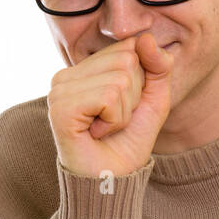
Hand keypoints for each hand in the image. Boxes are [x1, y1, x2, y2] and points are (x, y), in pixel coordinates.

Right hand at [46, 32, 174, 177]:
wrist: (113, 180)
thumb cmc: (128, 141)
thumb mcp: (154, 99)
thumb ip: (158, 66)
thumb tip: (144, 37)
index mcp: (85, 68)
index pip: (129, 48)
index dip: (141, 82)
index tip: (124, 107)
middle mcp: (67, 74)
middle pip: (126, 61)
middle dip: (133, 97)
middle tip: (114, 121)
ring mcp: (60, 90)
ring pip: (119, 79)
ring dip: (124, 112)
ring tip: (105, 128)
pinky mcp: (60, 107)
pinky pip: (108, 96)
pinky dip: (115, 120)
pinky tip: (97, 133)